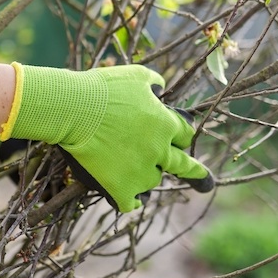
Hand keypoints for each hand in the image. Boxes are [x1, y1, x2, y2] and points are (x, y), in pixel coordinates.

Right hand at [0, 63, 212, 211]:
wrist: (72, 110)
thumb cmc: (102, 89)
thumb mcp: (135, 75)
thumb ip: (154, 82)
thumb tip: (161, 87)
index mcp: (165, 124)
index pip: (185, 135)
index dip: (181, 135)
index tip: (180, 138)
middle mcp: (158, 151)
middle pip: (183, 165)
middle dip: (194, 171)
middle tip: (205, 179)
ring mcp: (140, 173)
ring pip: (152, 181)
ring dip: (146, 174)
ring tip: (132, 169)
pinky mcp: (120, 188)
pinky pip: (132, 203)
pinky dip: (131, 200)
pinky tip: (132, 200)